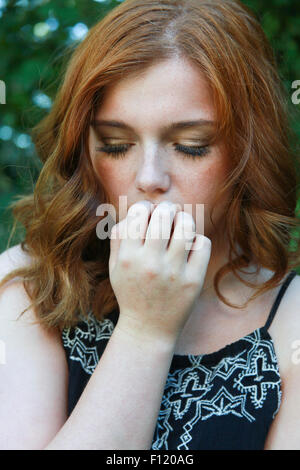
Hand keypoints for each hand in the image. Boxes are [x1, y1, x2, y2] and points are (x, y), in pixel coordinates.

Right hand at [109, 200, 210, 342]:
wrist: (148, 329)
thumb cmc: (131, 293)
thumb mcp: (114, 267)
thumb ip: (118, 237)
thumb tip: (134, 212)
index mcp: (128, 257)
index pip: (138, 213)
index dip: (144, 208)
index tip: (147, 215)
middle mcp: (150, 263)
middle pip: (164, 214)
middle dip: (166, 209)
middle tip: (167, 215)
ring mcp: (174, 272)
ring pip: (186, 225)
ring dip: (183, 220)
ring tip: (180, 226)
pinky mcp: (193, 281)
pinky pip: (202, 244)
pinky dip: (197, 240)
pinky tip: (189, 248)